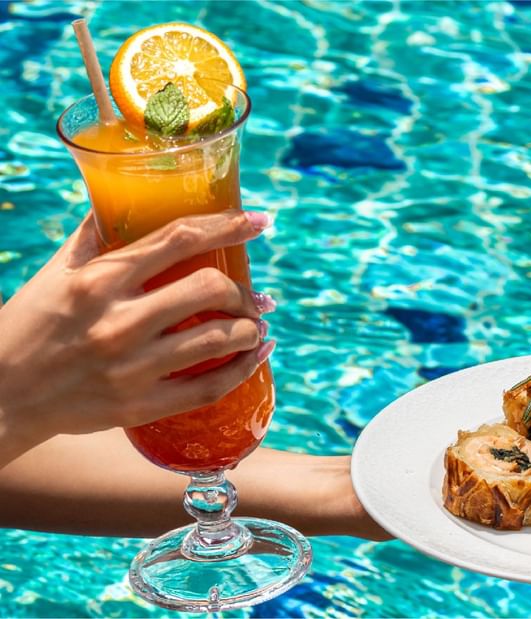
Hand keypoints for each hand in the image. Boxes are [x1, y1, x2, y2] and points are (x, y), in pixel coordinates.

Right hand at [0, 210, 274, 465]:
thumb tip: (122, 199)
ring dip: (250, 329)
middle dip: (244, 292)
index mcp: (99, 281)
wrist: (0, 396)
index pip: (179, 240)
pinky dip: (243, 369)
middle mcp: (118, 321)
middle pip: (209, 290)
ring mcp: (131, 367)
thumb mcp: (55, 274)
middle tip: (255, 297)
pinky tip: (257, 356)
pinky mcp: (139, 406)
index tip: (261, 222)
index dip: (229, 227)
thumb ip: (94, 238)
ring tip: (256, 325)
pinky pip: (209, 389)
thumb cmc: (28, 326)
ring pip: (218, 339)